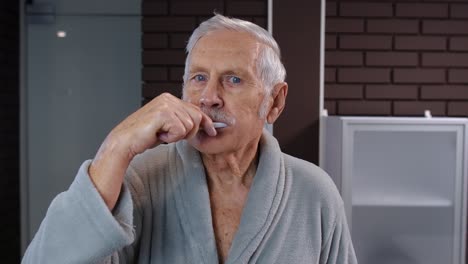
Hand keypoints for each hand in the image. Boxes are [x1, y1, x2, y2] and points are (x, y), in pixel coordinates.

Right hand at [89, 93, 215, 209]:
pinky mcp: (163, 113)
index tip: (213, 131)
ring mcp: (165, 104)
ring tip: (161, 134)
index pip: (196, 109)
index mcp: (169, 99)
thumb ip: (181, 121)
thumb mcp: (167, 126)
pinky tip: (158, 135)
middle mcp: (168, 98)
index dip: (206, 122)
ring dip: (177, 136)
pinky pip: (180, 131)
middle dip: (188, 133)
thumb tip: (202, 125)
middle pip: (196, 118)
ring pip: (189, 126)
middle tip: (170, 136)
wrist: (125, 141)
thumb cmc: (144, 136)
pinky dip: (171, 138)